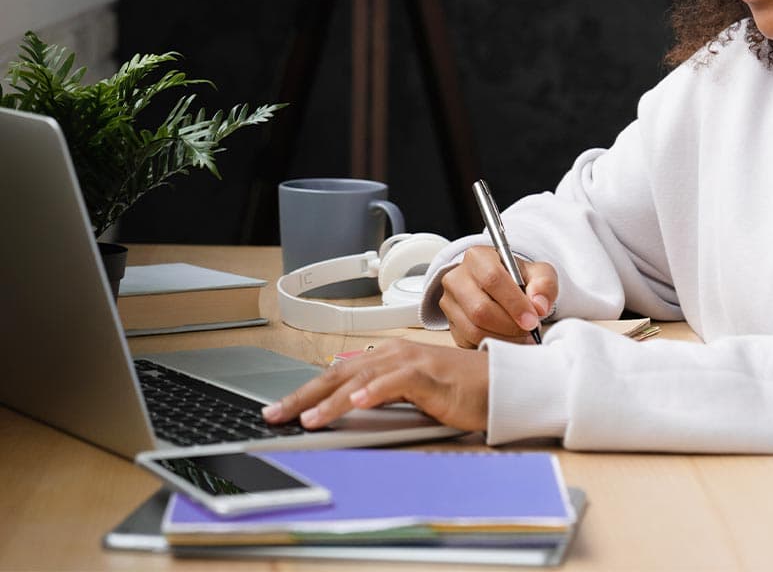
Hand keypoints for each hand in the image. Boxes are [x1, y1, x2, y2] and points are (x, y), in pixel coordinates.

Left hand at [261, 340, 488, 432]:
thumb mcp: (409, 393)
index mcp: (386, 357)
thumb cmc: (456, 389)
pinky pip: (394, 383)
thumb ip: (380, 394)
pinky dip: (373, 393)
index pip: (337, 374)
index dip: (306, 391)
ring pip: (361, 379)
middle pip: (339, 374)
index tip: (280, 409)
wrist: (495, 383)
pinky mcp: (427, 375)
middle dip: (304, 396)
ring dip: (331, 400)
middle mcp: (393, 354)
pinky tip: (355, 403)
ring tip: (307, 418)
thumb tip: (347, 404)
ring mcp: (410, 362)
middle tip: (275, 414)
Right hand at [439, 245, 557, 348]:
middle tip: (529, 330)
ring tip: (522, 336)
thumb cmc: (519, 279)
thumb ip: (544, 285)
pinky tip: (508, 339)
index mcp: (478, 257)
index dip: (514, 303)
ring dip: (503, 338)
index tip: (533, 320)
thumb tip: (539, 306)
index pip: (492, 279)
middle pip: (480, 309)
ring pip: (474, 330)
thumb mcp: (538, 274)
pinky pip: (470, 342)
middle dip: (510, 325)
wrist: (502, 287)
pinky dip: (493, 345)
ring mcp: (450, 302)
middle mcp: (457, 278)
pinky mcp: (450, 324)